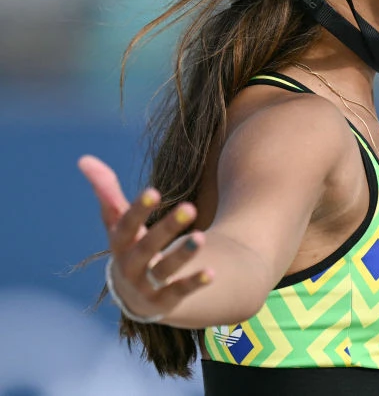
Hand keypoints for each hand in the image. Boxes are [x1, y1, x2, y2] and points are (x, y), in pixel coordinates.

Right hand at [79, 155, 213, 320]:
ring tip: (201, 237)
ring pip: (164, 270)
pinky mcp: (163, 302)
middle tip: (190, 207)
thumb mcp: (118, 223)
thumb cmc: (129, 247)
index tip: (154, 190)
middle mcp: (129, 266)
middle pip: (147, 247)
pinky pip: (178, 293)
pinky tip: (212, 274)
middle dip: (167, 228)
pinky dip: (193, 283)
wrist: (134, 296)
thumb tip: (84, 159)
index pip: (125, 226)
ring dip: (182, 255)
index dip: (137, 209)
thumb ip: (107, 193)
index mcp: (120, 244)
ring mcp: (145, 286)